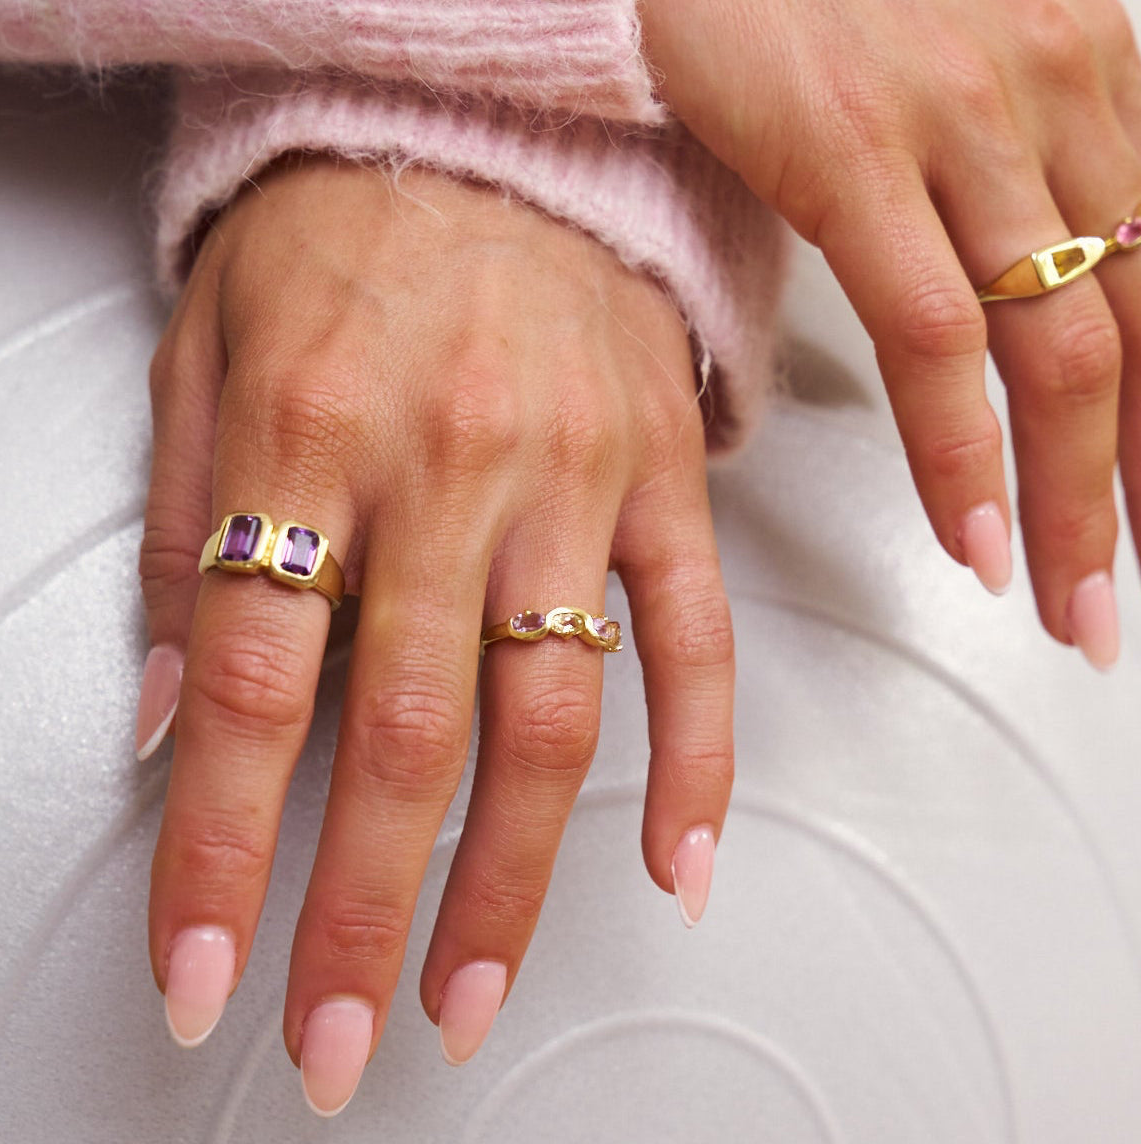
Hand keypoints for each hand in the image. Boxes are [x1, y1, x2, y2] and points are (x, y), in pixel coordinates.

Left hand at [138, 158, 732, 1109]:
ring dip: (511, 876)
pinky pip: (699, 638)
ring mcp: (574, 481)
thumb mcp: (206, 351)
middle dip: (367, 913)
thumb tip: (162, 711)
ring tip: (471, 988)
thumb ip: (182, 534)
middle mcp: (452, 469)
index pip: (250, 687)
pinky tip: (676, 863)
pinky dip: (699, 761)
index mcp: (311, 433)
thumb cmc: (345, 235)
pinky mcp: (661, 482)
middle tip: (343, 1035)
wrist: (493, 138)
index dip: (221, 851)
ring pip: (552, 715)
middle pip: (406, 735)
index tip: (207, 969)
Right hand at [642, 0, 1140, 666]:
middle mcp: (1052, 90)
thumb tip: (1026, 297)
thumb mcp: (951, 78)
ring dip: (1071, 500)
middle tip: (1127, 594)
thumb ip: (1013, 181)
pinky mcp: (855, 153)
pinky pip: (933, 335)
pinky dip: (960, 453)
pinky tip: (971, 536)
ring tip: (1066, 600)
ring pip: (1058, 349)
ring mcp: (959, 122)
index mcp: (1089, 72)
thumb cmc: (805, 9)